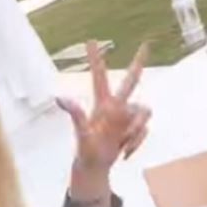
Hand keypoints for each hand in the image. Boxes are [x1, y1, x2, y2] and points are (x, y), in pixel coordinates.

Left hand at [57, 42, 151, 173]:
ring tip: (123, 145)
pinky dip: (137, 142)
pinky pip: (145, 129)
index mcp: (102, 104)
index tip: (90, 40)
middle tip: (146, 45)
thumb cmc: (87, 149)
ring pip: (144, 112)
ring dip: (137, 130)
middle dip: (138, 64)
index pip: (99, 77)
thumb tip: (60, 98)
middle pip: (130, 82)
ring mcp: (127, 118)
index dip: (96, 59)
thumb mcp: (81, 132)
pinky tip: (125, 152)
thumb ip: (75, 114)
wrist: (97, 166)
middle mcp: (116, 107)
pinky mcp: (135, 128)